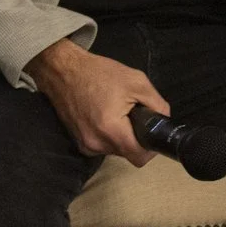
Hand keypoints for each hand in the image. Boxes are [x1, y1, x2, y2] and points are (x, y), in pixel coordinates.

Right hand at [27, 39, 170, 166]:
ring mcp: (84, 144)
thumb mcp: (136, 81)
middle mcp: (96, 143)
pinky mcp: (76, 141)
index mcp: (111, 130)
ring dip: (119, 137)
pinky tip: (102, 116)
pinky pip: (101, 145)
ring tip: (115, 113)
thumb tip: (164, 120)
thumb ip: (158, 104)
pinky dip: (106, 135)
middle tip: (131, 115)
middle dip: (133, 138)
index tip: (150, 133)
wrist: (61, 69)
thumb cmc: (97, 73)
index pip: (139, 158)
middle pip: (127, 153)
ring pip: (114, 150)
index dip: (150, 149)